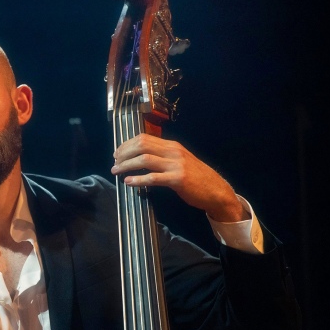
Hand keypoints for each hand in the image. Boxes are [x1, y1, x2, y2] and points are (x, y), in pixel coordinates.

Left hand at [110, 134, 247, 221]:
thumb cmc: (195, 177)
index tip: (117, 153)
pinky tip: (128, 182)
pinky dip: (138, 179)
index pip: (144, 138)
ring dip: (126, 165)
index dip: (127, 144)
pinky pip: (153, 178)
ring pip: (144, 160)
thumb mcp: (179, 160)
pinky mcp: (177, 179)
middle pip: (141, 146)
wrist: (215, 190)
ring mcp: (176, 165)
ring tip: (116, 171)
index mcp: (171, 146)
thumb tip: (139, 157)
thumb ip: (162, 156)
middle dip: (124, 153)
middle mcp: (173, 151)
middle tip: (114, 163)